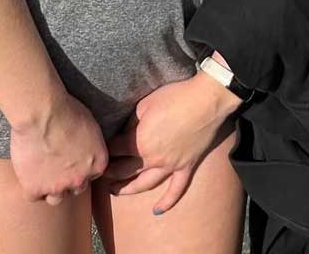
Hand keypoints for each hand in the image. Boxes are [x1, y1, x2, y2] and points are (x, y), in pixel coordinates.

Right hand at [9, 91, 107, 204]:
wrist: (43, 113)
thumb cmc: (68, 111)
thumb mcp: (91, 127)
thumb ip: (91, 147)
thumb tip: (86, 151)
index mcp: (98, 163)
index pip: (92, 175)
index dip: (81, 168)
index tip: (72, 160)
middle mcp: (81, 179)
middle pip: (76, 189)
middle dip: (68, 179)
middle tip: (57, 165)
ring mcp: (58, 187)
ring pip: (56, 198)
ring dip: (51, 188)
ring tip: (43, 172)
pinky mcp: (35, 189)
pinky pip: (34, 196)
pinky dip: (31, 186)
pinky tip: (29, 172)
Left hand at [103, 72, 239, 213]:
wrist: (207, 99)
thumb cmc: (176, 96)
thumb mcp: (146, 104)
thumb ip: (132, 120)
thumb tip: (127, 131)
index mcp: (139, 142)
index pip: (115, 150)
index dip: (106, 148)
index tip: (102, 148)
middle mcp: (152, 158)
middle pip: (124, 171)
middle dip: (110, 172)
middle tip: (101, 172)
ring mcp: (170, 165)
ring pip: (144, 184)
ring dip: (127, 190)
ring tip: (116, 191)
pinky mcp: (186, 166)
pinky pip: (176, 189)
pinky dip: (167, 202)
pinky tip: (156, 211)